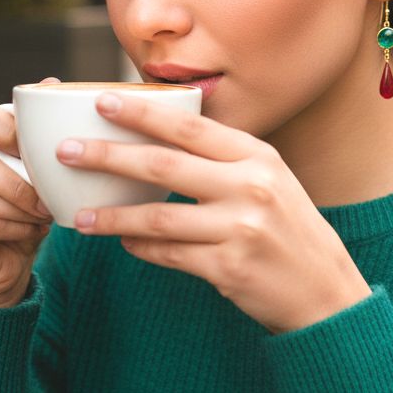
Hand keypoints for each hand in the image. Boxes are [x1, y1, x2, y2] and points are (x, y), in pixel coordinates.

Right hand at [0, 78, 59, 307]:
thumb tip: (51, 83)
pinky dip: (15, 228)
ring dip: (20, 208)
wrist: (3, 257)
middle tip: (48, 196)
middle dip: (20, 181)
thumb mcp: (27, 162)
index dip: (9, 128)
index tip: (44, 149)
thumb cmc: (16, 201)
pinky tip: (31, 229)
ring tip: (43, 213)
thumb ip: (32, 126)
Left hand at [56, 92, 371, 333]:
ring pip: (158, 216)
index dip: (143, 113)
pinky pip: (169, 254)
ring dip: (113, 215)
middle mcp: (251, 187)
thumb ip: (225, 160)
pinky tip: (124, 242)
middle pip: (164, 165)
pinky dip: (141, 247)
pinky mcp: (229, 268)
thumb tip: (161, 143)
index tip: (103, 102)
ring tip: (80, 215)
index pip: (190, 128)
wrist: (325, 290)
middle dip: (109, 155)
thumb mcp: (270, 181)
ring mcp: (241, 228)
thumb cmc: (290, 229)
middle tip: (67, 151)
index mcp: (259, 157)